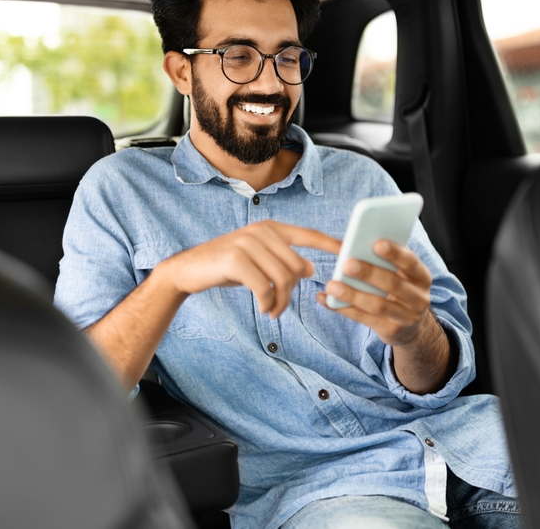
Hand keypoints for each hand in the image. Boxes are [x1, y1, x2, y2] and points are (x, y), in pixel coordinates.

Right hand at [160, 221, 340, 318]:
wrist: (189, 269)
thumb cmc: (227, 266)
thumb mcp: (258, 260)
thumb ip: (283, 260)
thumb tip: (310, 269)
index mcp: (272, 228)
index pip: (309, 235)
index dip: (331, 244)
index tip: (350, 252)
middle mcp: (262, 231)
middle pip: (297, 267)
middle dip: (292, 293)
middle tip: (280, 308)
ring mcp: (248, 243)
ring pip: (283, 278)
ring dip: (280, 302)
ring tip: (272, 311)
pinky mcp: (236, 259)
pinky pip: (265, 288)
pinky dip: (267, 303)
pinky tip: (263, 309)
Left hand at [316, 239, 434, 346]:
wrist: (411, 328)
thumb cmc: (399, 291)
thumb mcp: (401, 276)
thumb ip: (384, 263)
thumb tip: (351, 246)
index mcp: (421, 277)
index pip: (410, 263)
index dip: (395, 254)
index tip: (377, 244)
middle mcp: (418, 298)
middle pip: (393, 284)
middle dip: (369, 273)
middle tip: (347, 264)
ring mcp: (407, 317)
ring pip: (377, 305)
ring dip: (352, 294)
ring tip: (331, 285)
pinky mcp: (391, 331)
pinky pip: (365, 319)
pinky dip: (344, 309)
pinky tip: (327, 300)